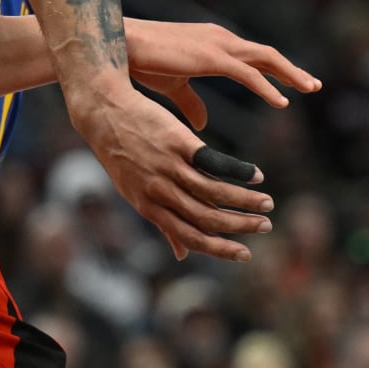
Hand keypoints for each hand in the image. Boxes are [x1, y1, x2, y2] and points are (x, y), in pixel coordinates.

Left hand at [67, 76, 272, 261]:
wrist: (102, 112)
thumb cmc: (120, 155)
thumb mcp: (134, 194)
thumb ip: (162, 224)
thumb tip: (181, 255)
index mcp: (149, 208)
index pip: (191, 237)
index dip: (220, 249)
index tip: (246, 254)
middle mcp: (159, 191)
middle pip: (207, 217)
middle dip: (240, 226)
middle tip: (266, 226)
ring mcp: (168, 166)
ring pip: (214, 192)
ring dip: (245, 201)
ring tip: (266, 203)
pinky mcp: (177, 141)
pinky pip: (213, 162)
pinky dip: (238, 170)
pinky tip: (255, 175)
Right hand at [125, 20, 320, 129]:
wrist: (120, 48)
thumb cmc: (143, 62)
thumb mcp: (173, 86)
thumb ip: (192, 103)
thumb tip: (204, 124)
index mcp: (213, 44)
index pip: (252, 58)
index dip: (274, 71)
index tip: (295, 84)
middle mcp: (220, 39)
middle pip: (265, 56)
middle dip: (291, 71)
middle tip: (314, 86)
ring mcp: (217, 45)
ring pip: (264, 59)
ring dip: (289, 73)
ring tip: (309, 88)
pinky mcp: (209, 57)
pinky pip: (247, 73)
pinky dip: (266, 87)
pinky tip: (281, 102)